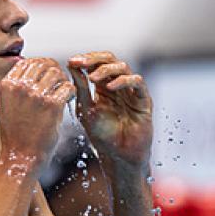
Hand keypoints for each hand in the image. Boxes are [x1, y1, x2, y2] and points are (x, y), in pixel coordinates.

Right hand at [0, 58, 75, 167]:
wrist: (21, 157)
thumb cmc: (16, 134)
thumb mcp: (6, 106)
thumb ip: (16, 87)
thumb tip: (33, 69)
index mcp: (7, 85)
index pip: (27, 62)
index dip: (41, 65)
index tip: (47, 76)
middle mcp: (20, 87)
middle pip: (43, 64)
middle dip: (54, 71)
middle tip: (59, 83)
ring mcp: (36, 95)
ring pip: (57, 73)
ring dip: (63, 81)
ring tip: (63, 93)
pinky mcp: (52, 105)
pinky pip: (67, 87)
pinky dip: (71, 92)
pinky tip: (68, 100)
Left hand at [68, 52, 152, 169]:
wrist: (118, 157)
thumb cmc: (102, 136)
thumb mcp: (85, 109)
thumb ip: (80, 88)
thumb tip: (70, 65)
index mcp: (103, 86)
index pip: (97, 63)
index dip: (85, 59)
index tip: (72, 61)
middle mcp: (119, 85)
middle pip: (110, 60)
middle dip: (95, 59)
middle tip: (81, 63)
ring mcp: (132, 92)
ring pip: (123, 68)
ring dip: (106, 69)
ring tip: (92, 78)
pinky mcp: (144, 100)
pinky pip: (137, 82)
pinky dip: (124, 81)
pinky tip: (110, 88)